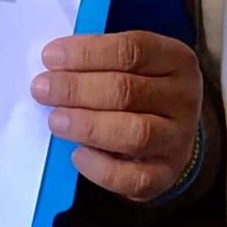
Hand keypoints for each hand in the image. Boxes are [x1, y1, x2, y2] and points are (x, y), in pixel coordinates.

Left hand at [34, 30, 203, 200]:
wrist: (168, 134)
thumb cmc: (137, 91)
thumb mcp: (128, 65)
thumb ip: (98, 61)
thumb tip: (52, 64)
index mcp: (176, 60)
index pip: (132, 50)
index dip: (87, 53)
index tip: (50, 57)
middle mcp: (183, 98)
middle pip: (127, 91)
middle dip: (76, 89)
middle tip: (42, 89)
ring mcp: (178, 139)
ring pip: (135, 133)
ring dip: (87, 126)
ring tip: (56, 120)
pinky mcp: (166, 174)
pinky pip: (134, 177)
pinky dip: (101, 168)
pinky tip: (78, 155)